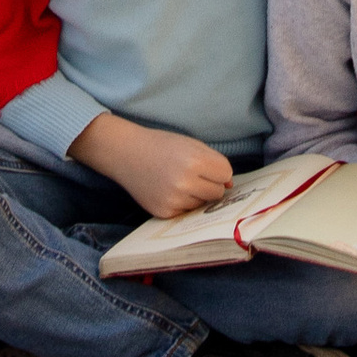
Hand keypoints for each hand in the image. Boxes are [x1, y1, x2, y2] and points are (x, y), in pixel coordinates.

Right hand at [71, 114, 235, 219]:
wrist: (127, 153)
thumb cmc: (162, 146)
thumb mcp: (191, 144)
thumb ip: (215, 161)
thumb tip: (229, 186)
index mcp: (194, 160)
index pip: (226, 173)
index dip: (218, 169)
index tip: (206, 165)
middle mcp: (185, 182)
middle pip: (217, 192)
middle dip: (210, 184)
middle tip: (193, 174)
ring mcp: (173, 199)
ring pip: (202, 204)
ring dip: (197, 195)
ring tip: (178, 181)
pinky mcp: (164, 212)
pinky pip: (187, 212)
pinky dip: (183, 203)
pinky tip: (169, 190)